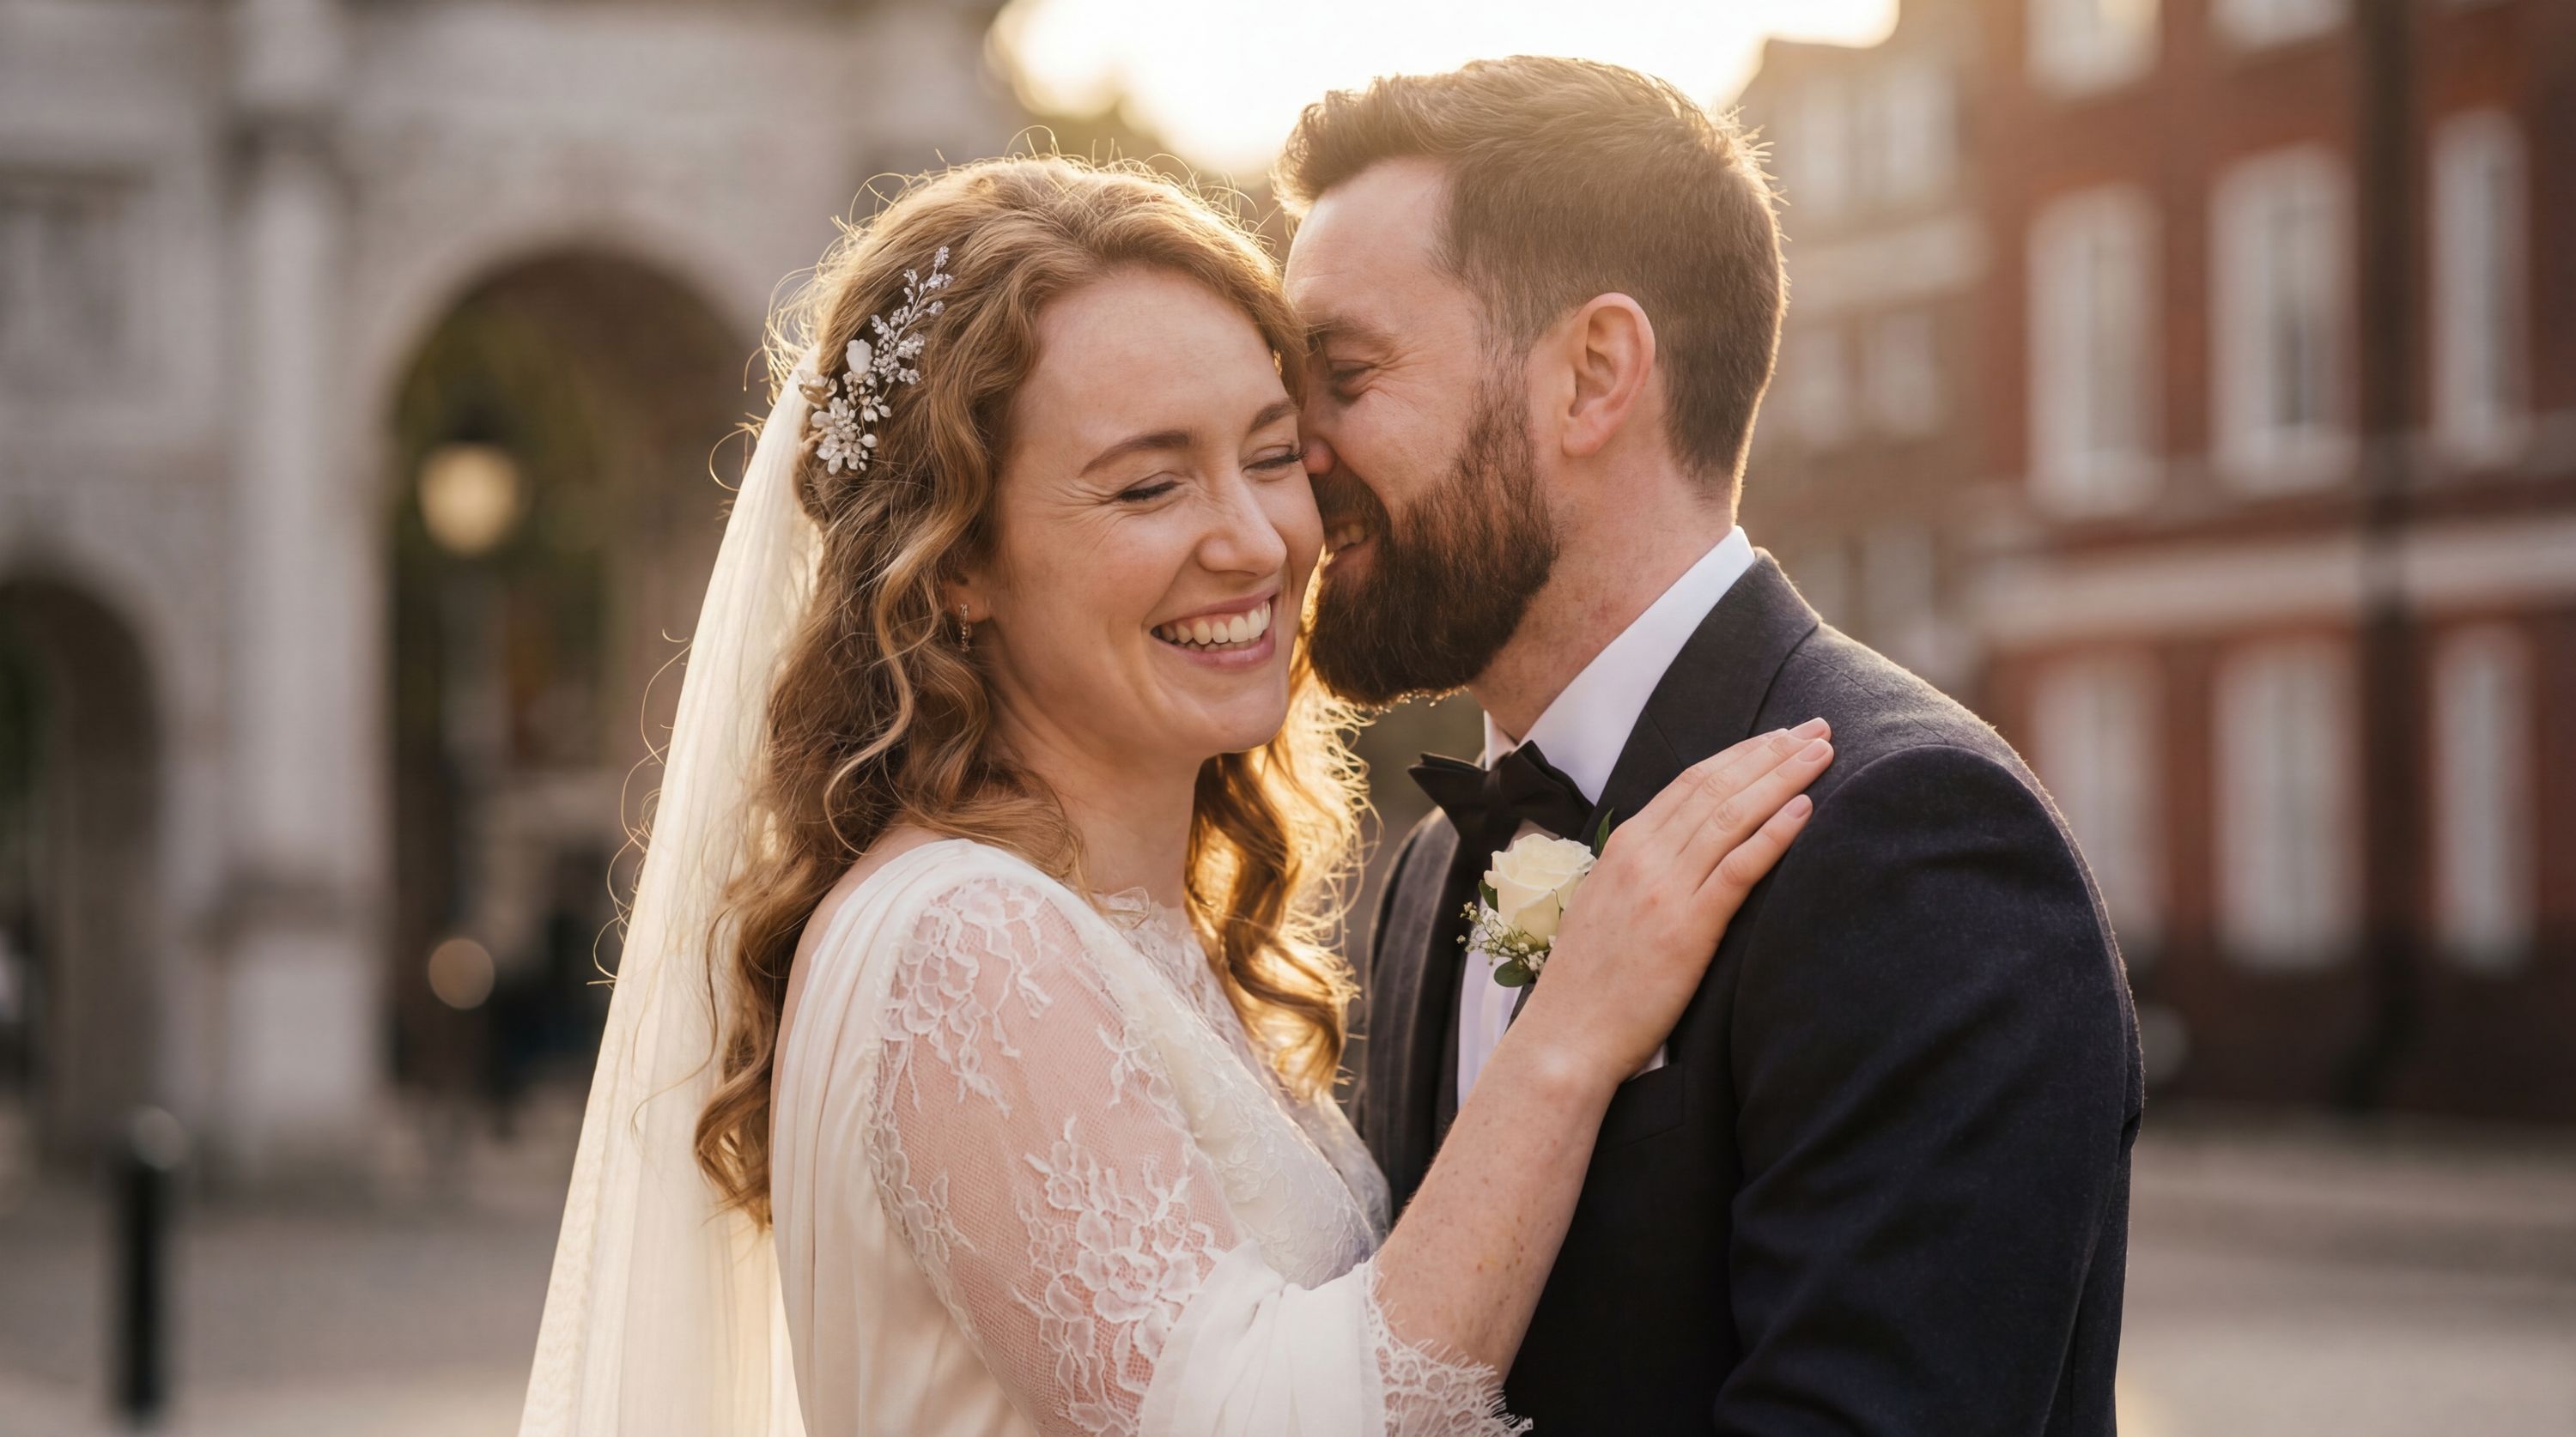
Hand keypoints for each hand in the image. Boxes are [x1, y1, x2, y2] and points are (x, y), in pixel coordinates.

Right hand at [1517, 719, 1831, 1086]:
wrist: (1567, 1035)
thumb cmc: (1589, 982)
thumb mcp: (1605, 905)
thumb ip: (1640, 871)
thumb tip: (1681, 852)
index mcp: (1623, 846)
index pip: (1691, 782)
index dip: (1740, 754)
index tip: (1779, 736)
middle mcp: (1643, 856)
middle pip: (1718, 787)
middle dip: (1772, 752)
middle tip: (1817, 727)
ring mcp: (1664, 889)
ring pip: (1732, 815)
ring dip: (1783, 778)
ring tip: (1822, 753)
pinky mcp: (1687, 929)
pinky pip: (1738, 868)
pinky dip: (1774, 833)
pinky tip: (1805, 809)